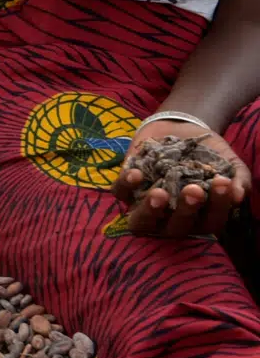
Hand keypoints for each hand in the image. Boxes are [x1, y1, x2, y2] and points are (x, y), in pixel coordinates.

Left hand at [113, 120, 251, 237]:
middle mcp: (169, 219)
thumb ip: (237, 179)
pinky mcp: (125, 190)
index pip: (209, 222)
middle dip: (185, 211)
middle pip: (174, 229)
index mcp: (198, 217)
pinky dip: (126, 186)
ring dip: (149, 211)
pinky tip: (136, 174)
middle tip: (193, 191)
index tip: (222, 183)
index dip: (217, 207)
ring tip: (160, 194)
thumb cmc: (209, 154)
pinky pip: (120, 195)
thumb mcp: (228, 163)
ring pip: (141, 222)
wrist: (182, 128)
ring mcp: (144, 207)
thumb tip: (238, 195)